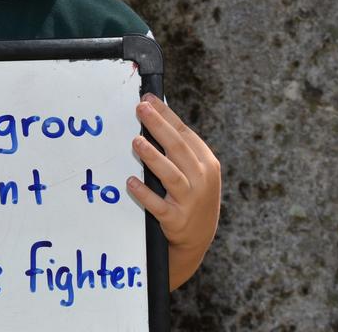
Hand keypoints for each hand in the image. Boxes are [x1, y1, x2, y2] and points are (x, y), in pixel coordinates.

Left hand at [126, 92, 221, 290]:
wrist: (198, 237)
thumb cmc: (192, 195)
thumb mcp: (196, 171)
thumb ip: (179, 150)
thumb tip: (153, 118)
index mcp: (206, 163)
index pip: (185, 133)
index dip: (166, 115)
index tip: (149, 99)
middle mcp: (201, 179)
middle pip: (178, 149)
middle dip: (158, 126)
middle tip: (141, 109)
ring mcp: (189, 200)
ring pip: (171, 175)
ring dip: (153, 157)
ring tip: (136, 142)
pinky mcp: (176, 219)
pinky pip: (158, 205)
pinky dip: (145, 193)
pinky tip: (131, 183)